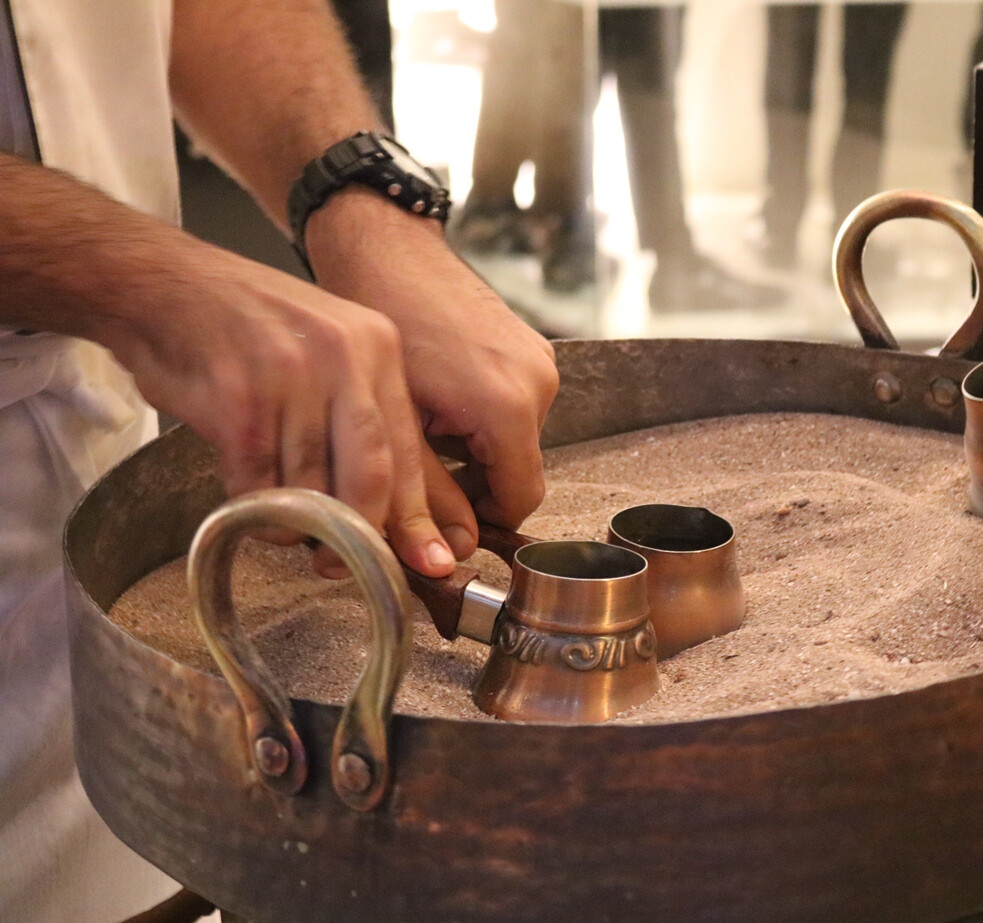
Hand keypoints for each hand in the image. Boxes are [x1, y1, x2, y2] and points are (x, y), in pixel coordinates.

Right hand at [101, 241, 458, 578]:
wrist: (160, 285)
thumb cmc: (247, 329)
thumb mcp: (328, 353)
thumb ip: (362, 419)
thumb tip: (401, 513)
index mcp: (376, 348)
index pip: (408, 450)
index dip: (417, 515)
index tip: (429, 561)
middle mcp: (342, 357)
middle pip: (372, 474)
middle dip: (362, 533)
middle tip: (343, 564)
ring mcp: (289, 376)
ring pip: (312, 486)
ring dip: (298, 524)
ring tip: (283, 523)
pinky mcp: (237, 400)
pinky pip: (258, 483)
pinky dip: (256, 510)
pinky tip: (249, 503)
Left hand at [305, 190, 559, 537]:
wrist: (385, 248)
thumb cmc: (381, 322)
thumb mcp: (396, 423)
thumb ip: (427, 496)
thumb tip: (448, 553)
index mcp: (509, 407)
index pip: (520, 500)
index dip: (480, 519)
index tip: (440, 516)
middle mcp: (539, 384)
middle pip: (519, 470)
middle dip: (473, 483)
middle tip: (418, 473)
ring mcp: (540, 361)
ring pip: (516, 440)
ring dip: (476, 450)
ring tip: (424, 430)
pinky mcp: (533, 347)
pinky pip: (517, 406)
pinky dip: (483, 418)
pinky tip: (440, 400)